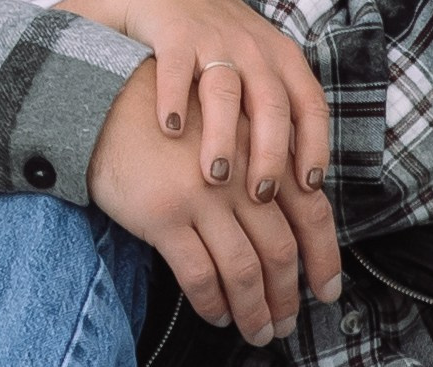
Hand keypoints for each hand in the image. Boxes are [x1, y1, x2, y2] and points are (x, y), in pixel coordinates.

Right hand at [57, 0, 329, 204]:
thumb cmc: (218, 42)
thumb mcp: (258, 66)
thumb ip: (276, 111)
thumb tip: (300, 182)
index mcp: (280, 58)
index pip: (309, 104)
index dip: (314, 145)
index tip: (308, 187)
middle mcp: (252, 47)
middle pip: (271, 103)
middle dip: (270, 153)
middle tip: (260, 195)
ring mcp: (212, 39)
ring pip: (224, 91)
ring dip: (223, 136)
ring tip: (216, 176)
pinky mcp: (173, 34)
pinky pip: (176, 69)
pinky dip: (174, 100)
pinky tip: (170, 131)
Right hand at [89, 60, 343, 346]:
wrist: (104, 103)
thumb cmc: (170, 122)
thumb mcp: (227, 128)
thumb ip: (262, 166)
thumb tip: (295, 230)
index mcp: (261, 150)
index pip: (311, 213)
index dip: (325, 258)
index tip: (327, 290)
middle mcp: (238, 173)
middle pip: (280, 248)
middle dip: (288, 296)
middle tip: (287, 322)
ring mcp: (200, 195)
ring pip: (243, 269)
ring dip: (254, 310)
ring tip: (257, 329)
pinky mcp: (163, 214)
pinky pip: (199, 274)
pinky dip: (212, 304)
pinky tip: (216, 314)